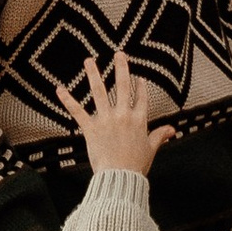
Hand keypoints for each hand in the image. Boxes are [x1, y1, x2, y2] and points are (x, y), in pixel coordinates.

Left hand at [51, 44, 178, 178]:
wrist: (120, 177)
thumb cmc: (136, 165)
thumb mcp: (151, 149)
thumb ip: (160, 136)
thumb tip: (172, 130)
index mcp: (139, 120)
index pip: (141, 98)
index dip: (140, 87)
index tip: (138, 77)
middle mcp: (123, 115)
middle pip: (122, 86)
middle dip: (121, 68)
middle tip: (118, 54)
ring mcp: (106, 120)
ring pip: (99, 92)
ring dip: (93, 74)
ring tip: (89, 60)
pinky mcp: (91, 128)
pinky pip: (77, 111)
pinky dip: (67, 99)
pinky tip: (59, 88)